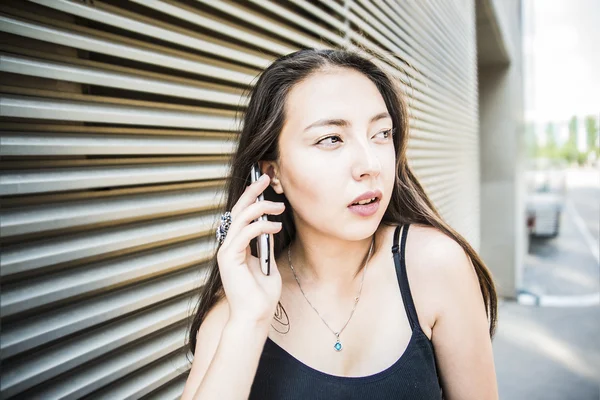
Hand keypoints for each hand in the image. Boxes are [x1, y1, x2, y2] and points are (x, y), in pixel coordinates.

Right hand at [216, 173, 284, 326]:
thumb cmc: (262, 294)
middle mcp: (228, 245)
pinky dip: (261, 226)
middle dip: (252, 191)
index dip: (252, 197)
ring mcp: (227, 250)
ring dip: (261, 208)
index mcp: (236, 245)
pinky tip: (275, 226)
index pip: (242, 214)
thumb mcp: (268, 261)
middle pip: (238, 210)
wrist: (255, 315)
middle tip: (267, 177)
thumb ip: (265, 244)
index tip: (266, 182)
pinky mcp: (229, 257)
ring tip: (279, 207)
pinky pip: (245, 233)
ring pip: (241, 218)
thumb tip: (270, 225)